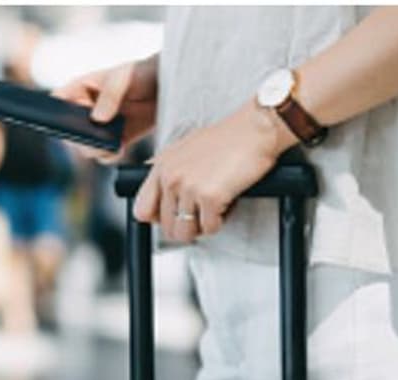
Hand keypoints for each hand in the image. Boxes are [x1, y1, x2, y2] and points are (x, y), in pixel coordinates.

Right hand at [52, 55, 158, 161]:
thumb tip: (97, 120)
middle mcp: (87, 110)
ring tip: (109, 144)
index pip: (57, 100)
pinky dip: (110, 154)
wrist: (168, 88)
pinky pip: (105, 154)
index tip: (59, 121)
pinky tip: (120, 147)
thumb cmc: (142, 73)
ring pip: (86, 146)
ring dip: (95, 148)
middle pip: (69, 130)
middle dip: (78, 136)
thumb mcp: (124, 78)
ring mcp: (101, 127)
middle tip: (90, 137)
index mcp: (81, 88)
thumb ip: (110, 95)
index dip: (52, 111)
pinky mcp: (116, 140)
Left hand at [134, 101, 296, 243]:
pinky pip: (210, 228)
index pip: (142, 210)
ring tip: (214, 209)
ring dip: (202, 227)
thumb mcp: (185, 149)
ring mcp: (188, 187)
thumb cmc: (228, 138)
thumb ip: (168, 171)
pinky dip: (221, 221)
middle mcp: (170, 177)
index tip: (174, 216)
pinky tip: (227, 203)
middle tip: (202, 213)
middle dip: (186, 226)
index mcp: (161, 166)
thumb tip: (157, 194)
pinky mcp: (209, 197)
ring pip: (185, 232)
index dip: (159, 219)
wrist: (255, 129)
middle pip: (166, 227)